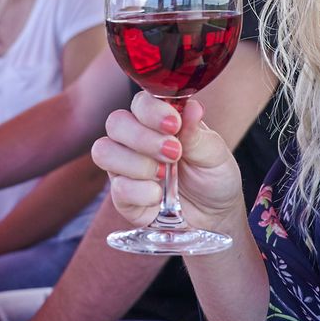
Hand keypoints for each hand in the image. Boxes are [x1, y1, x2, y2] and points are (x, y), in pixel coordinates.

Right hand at [93, 92, 244, 229]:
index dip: (152, 111)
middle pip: (115, 123)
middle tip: (173, 152)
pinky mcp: (123, 198)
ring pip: (104, 152)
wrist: (215, 218)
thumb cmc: (214, 179)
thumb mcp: (215, 156)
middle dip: (143, 137)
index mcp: (159, 121)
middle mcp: (136, 140)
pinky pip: (117, 188)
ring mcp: (125, 168)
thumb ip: (197, 134)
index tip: (174, 124)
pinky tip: (159, 197)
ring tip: (164, 174)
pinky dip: (140, 192)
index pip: (141, 103)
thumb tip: (192, 107)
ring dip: (136, 163)